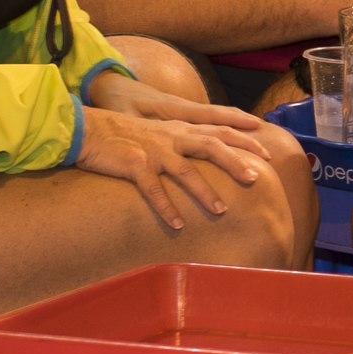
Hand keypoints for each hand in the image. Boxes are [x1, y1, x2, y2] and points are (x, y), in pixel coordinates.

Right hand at [77, 76, 281, 228]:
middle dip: (235, 162)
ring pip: (186, 171)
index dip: (243, 140)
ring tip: (221, 210)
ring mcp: (153, 151)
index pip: (218, 131)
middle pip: (211, 146)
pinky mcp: (133, 164)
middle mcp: (170, 137)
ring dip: (205, 191)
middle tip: (255, 179)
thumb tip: (203, 156)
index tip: (267, 154)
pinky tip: (176, 224)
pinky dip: (165, 207)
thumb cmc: (122, 135)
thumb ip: (180, 141)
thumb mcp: (156, 132)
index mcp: (178, 129)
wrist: (86, 130)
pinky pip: (153, 189)